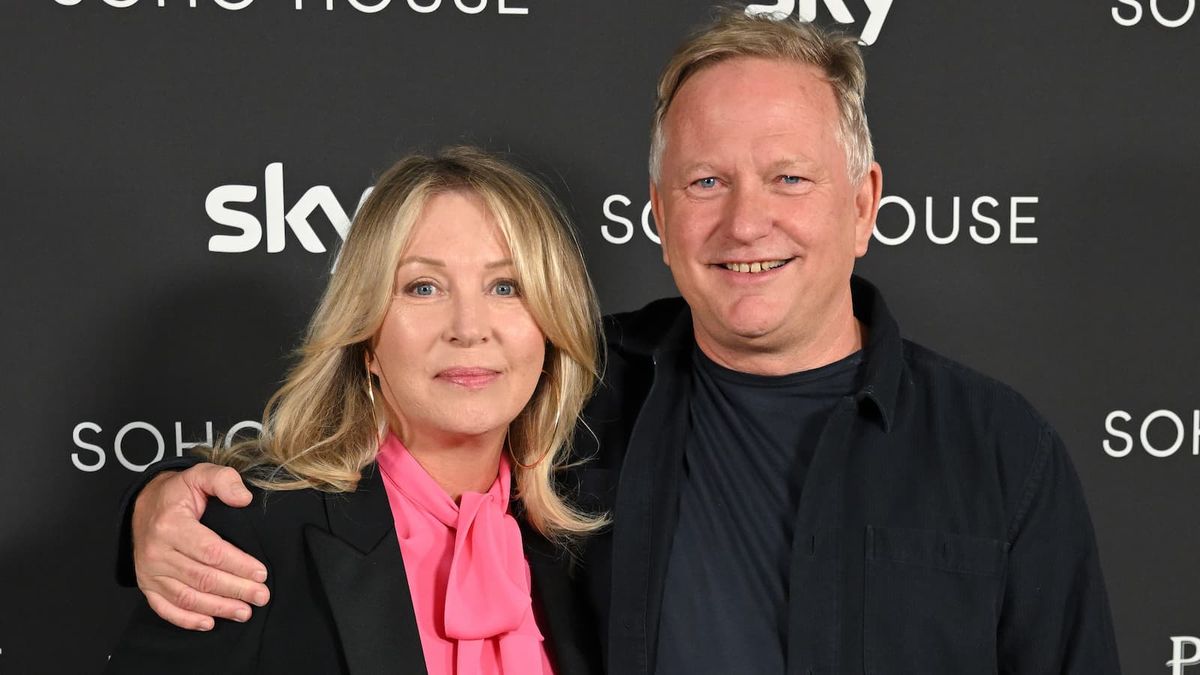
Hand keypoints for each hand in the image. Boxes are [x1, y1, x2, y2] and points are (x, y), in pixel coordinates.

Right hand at [131, 464, 270, 629]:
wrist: (144, 504)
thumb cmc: (178, 492)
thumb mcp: (200, 474)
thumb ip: (224, 480)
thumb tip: (245, 499)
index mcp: (171, 525)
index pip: (210, 551)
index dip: (238, 565)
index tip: (261, 573)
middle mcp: (157, 551)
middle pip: (202, 577)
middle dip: (236, 589)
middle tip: (262, 596)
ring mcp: (149, 571)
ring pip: (187, 597)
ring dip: (218, 607)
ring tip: (245, 611)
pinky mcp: (146, 584)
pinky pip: (165, 608)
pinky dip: (187, 619)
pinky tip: (209, 623)